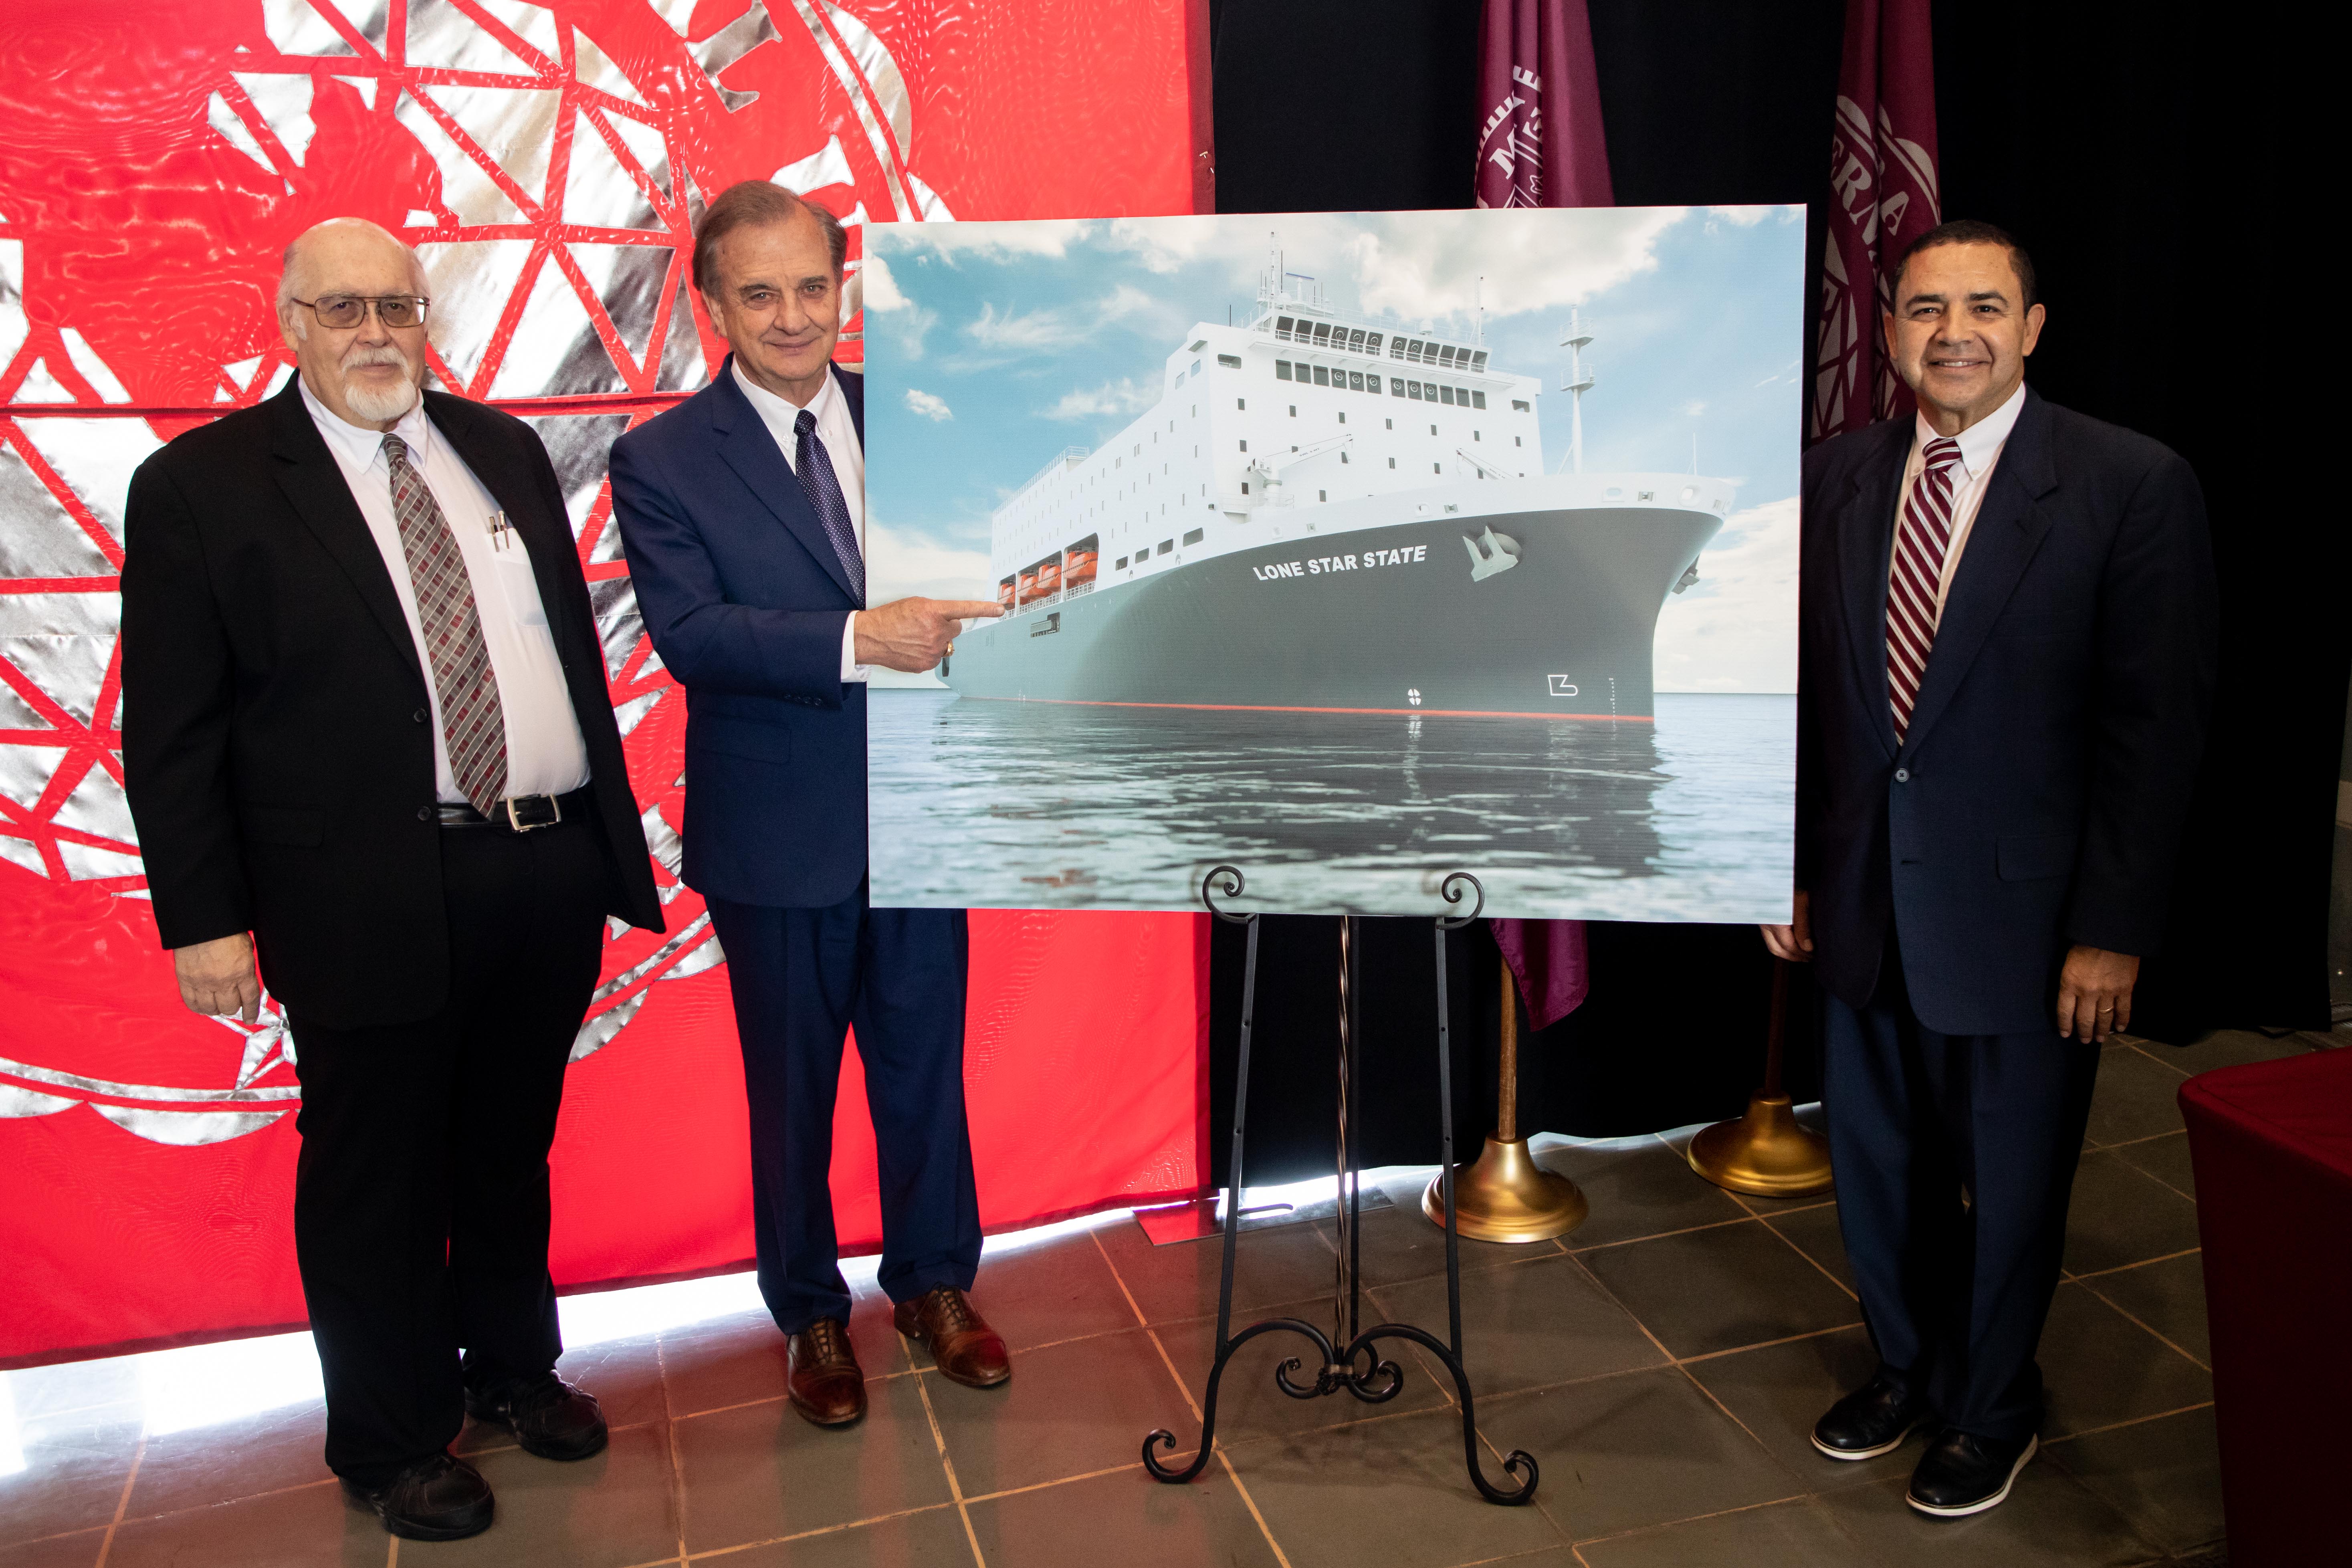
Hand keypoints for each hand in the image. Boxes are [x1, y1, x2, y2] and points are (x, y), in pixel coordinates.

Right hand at [174, 933, 260, 1023]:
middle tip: (231, 1003)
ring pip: (210, 1009)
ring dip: (215, 1009)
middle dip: (232, 1007)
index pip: (250, 999)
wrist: (199, 922)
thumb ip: (246, 966)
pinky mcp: (185, 980)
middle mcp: (223, 981)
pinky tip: (201, 1006)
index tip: (249, 1019)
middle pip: (230, 1007)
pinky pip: (191, 1002)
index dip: (250, 1012)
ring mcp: (203, 982)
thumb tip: (245, 979)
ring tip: (216, 1005)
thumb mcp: (246, 947)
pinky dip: (197, 1007)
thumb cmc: (225, 930)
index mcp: (242, 972)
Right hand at [852, 597, 1003, 672]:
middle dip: (945, 626)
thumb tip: (949, 619)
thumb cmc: (890, 618)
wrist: (870, 637)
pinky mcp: (926, 664)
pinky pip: (936, 656)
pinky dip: (928, 652)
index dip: (985, 609)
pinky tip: (913, 648)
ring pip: (945, 643)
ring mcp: (932, 650)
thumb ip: (936, 610)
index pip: (964, 609)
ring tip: (915, 637)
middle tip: (926, 624)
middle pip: (955, 629)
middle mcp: (936, 632)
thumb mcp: (915, 604)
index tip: (1000, 609)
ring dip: (936, 640)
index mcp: (933, 612)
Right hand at [1760, 889, 1812, 962]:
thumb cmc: (1789, 883)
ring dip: (1787, 952)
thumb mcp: (1801, 903)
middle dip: (1794, 957)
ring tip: (1802, 953)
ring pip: (1772, 945)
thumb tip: (1808, 948)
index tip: (1815, 954)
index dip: (1803, 953)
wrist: (1772, 871)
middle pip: (1777, 949)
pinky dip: (1781, 943)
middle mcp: (1765, 923)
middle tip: (1809, 959)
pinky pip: (1770, 937)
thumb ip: (1803, 927)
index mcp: (1775, 921)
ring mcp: (1762, 921)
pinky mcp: (1763, 918)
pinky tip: (1792, 941)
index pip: (1789, 945)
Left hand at [2056, 945, 2137, 1042]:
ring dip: (2102, 1030)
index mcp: (2069, 983)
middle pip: (2085, 1019)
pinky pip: (2124, 1010)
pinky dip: (2123, 1021)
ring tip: (2100, 1039)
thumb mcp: (2068, 961)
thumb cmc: (2085, 941)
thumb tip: (2072, 994)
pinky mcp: (2125, 989)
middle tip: (2085, 1041)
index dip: (2065, 1025)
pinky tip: (2121, 1028)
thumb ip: (2070, 980)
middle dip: (2084, 1032)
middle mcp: (2087, 992)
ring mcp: (2108, 992)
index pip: (2064, 1011)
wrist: (2110, 933)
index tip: (2066, 1034)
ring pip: (2104, 1018)